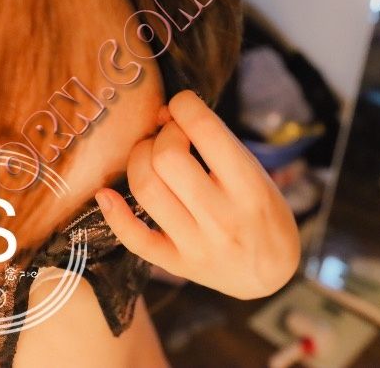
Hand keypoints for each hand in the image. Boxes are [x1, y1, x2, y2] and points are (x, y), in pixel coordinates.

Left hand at [96, 90, 299, 299]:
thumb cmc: (264, 213)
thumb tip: (165, 112)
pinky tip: (107, 194)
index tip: (182, 105)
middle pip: (168, 158)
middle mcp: (223, 217)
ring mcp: (198, 245)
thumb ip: (217, 143)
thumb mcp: (256, 173)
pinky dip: (114, 213)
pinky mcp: (178, 265)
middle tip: (169, 138)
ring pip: (147, 190)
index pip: (206, 131)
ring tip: (149, 156)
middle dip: (161, 135)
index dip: (185, 105)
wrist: (272, 275)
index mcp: (250, 188)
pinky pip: (135, 239)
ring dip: (139, 160)